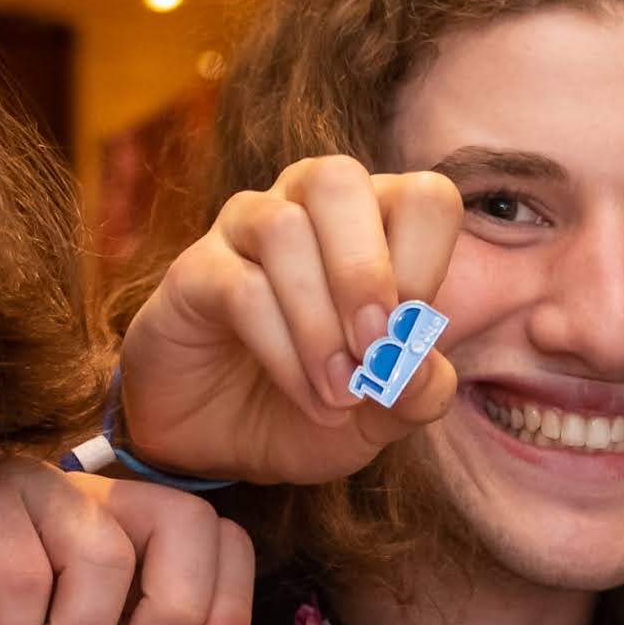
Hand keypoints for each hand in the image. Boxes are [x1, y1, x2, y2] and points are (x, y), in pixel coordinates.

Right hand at [120, 153, 467, 485]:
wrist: (230, 445)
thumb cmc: (319, 405)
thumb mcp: (387, 411)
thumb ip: (421, 389)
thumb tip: (420, 365)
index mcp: (374, 220)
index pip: (422, 195)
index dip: (428, 264)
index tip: (412, 337)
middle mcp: (307, 206)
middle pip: (338, 180)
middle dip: (365, 273)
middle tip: (375, 351)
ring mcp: (245, 231)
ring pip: (283, 229)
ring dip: (320, 323)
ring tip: (339, 392)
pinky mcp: (195, 271)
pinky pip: (240, 288)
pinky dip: (284, 352)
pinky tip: (308, 396)